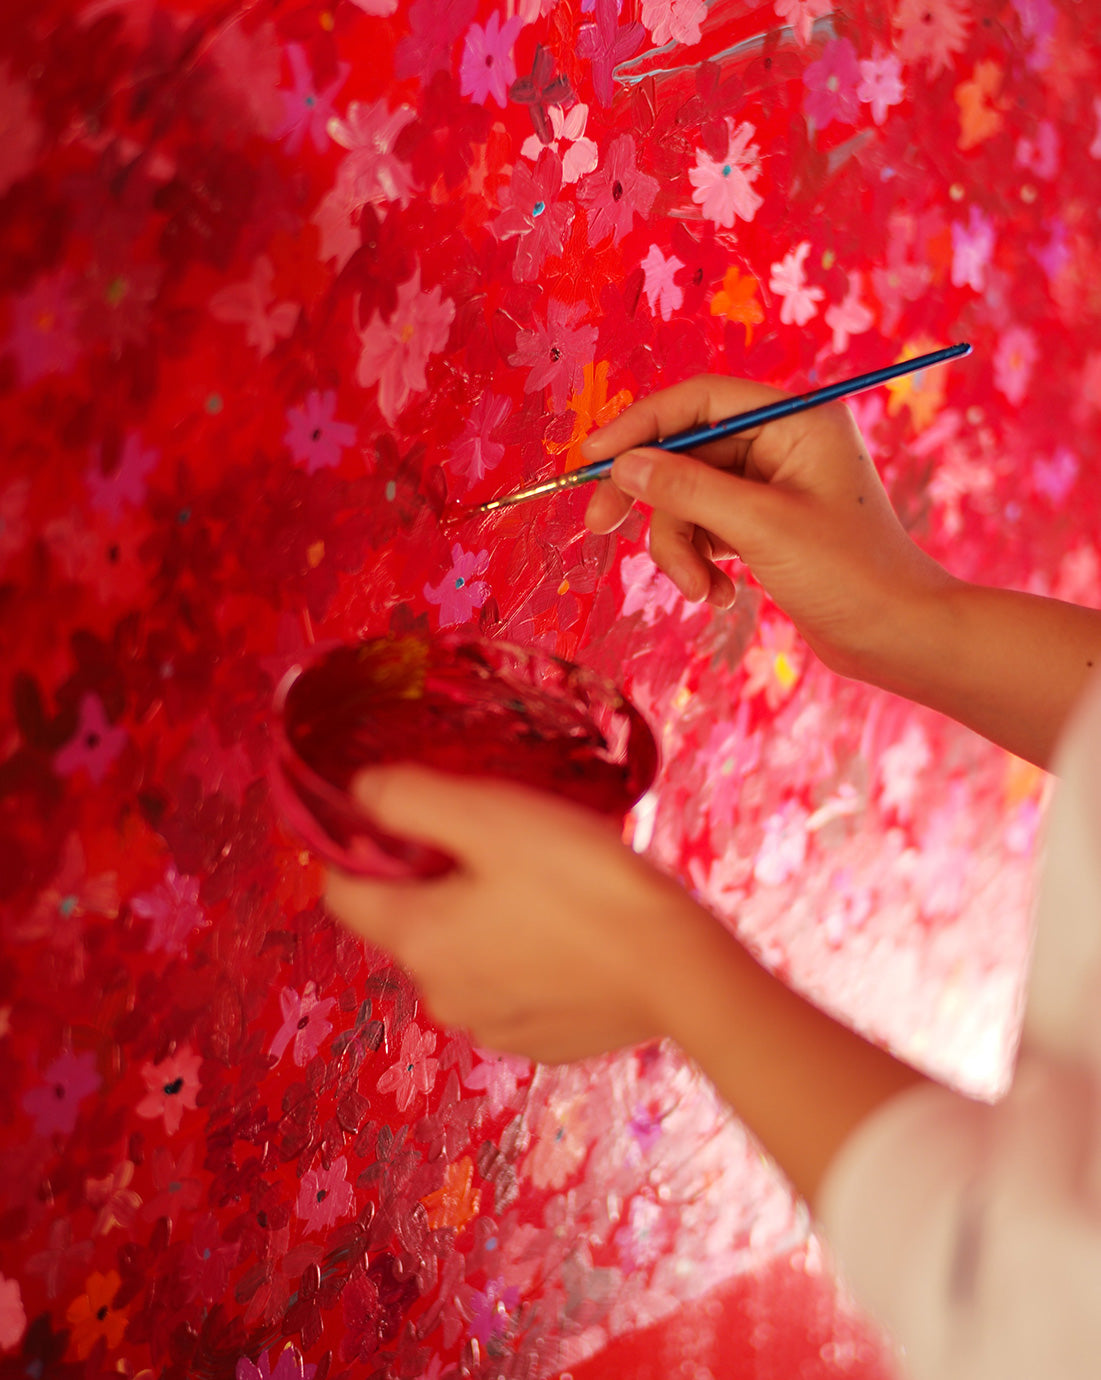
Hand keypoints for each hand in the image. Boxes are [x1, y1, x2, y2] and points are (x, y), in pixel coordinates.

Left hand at [323, 766, 706, 1063]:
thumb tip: (359, 793)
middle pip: (408, 923)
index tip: (411, 821)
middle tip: (502, 847)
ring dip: (482, 923)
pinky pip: (509, 988)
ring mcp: (490, 1026)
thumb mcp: (490, 816)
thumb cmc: (582, 883)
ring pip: (461, 956)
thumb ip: (409, 798)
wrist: (679, 969)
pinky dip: (524, 960)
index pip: (341, 893)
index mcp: (416, 938)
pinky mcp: (539, 1042)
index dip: (360, 849)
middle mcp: (438, 994)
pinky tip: (570, 935)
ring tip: (546, 890)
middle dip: (436, 882)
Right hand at [581, 374, 952, 683]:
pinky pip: (707, 531)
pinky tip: (721, 597)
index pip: (700, 400)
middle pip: (686, 452)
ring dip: (681, 549)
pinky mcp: (766, 527)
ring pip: (689, 500)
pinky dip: (702, 564)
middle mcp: (784, 444)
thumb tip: (625, 465)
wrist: (900, 640)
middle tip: (597, 526)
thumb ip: (687, 490)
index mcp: (796, 421)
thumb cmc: (850, 575)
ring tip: (701, 591)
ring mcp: (773, 487)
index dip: (641, 425)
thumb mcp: (760, 527)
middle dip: (647, 496)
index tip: (593, 458)